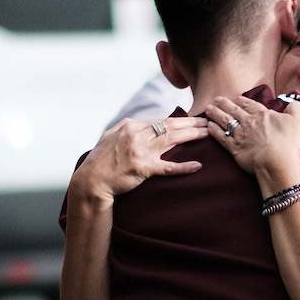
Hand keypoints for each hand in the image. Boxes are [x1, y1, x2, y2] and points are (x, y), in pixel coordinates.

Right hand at [74, 116, 210, 202]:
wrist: (91, 181)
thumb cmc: (100, 161)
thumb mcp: (110, 137)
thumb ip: (127, 128)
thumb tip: (143, 124)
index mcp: (130, 126)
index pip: (160, 120)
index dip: (180, 119)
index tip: (195, 118)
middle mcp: (136, 135)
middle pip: (170, 126)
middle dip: (191, 123)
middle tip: (208, 120)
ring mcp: (140, 151)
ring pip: (172, 140)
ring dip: (192, 136)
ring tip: (208, 133)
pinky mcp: (142, 169)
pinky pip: (168, 167)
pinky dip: (183, 167)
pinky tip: (197, 165)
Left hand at [201, 93, 299, 186]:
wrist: (277, 162)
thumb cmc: (289, 143)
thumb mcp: (299, 121)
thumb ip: (296, 109)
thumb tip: (293, 103)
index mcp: (263, 115)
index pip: (249, 104)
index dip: (241, 100)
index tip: (235, 98)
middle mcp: (249, 122)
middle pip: (234, 110)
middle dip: (224, 104)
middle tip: (215, 99)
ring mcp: (240, 135)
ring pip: (225, 121)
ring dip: (216, 114)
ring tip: (208, 109)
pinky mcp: (235, 149)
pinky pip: (221, 138)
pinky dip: (214, 131)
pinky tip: (209, 127)